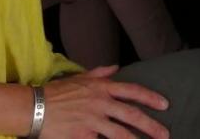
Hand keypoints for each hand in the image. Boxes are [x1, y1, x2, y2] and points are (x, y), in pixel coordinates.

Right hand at [43, 66, 169, 138]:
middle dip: (150, 125)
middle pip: (131, 115)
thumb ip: (100, 73)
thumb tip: (116, 68)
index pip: (132, 91)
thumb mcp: (80, 78)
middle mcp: (100, 104)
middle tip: (165, 134)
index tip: (164, 105)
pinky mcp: (83, 137)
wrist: (34, 107)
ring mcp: (92, 121)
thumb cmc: (56, 92)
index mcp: (102, 88)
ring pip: (120, 134)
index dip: (150, 98)